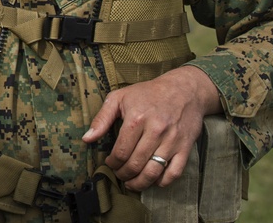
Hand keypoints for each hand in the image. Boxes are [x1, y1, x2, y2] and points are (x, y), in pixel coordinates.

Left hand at [82, 65, 222, 189]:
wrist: (184, 89)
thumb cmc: (148, 93)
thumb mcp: (119, 97)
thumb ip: (101, 118)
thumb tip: (87, 139)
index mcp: (136, 119)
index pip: (120, 152)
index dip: (112, 163)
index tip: (110, 163)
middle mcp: (155, 131)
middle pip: (135, 164)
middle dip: (124, 174)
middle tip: (120, 174)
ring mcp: (172, 140)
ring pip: (153, 172)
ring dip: (140, 183)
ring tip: (132, 183)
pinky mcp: (185, 147)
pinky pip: (174, 173)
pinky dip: (163, 182)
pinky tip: (154, 180)